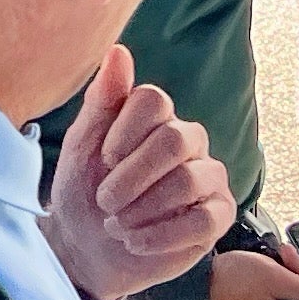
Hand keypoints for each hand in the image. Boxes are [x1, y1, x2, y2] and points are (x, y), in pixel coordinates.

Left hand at [42, 45, 233, 299]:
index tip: (103, 157)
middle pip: (175, 139)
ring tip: (116, 225)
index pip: (154, 100)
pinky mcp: (217, 217)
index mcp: (157, 118)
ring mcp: (208, 178)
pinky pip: (203, 221)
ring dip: (141, 209)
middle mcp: (190, 141)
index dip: (124, 132)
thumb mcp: (81, 145)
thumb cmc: (84, 190)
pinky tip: (134, 241)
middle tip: (104, 200)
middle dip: (131, 176)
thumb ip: (102, 100)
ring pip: (189, 181)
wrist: (84, 248)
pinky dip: (159, 235)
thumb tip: (118, 52)